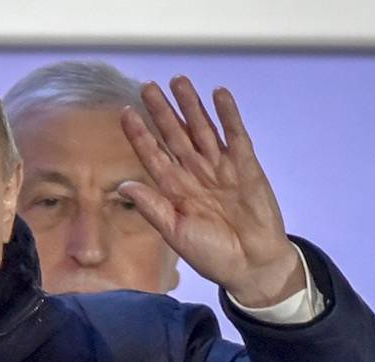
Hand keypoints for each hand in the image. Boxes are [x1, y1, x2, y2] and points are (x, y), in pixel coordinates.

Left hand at [119, 76, 303, 306]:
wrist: (250, 266)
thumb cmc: (212, 254)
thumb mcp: (175, 232)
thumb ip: (153, 207)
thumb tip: (124, 186)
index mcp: (174, 190)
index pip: (153, 156)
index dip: (140, 135)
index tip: (126, 113)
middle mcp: (195, 174)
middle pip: (175, 136)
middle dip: (162, 112)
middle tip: (148, 87)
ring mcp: (221, 168)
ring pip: (202, 130)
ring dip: (191, 106)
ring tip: (179, 81)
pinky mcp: (246, 167)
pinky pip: (235, 136)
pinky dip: (228, 116)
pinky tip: (218, 95)